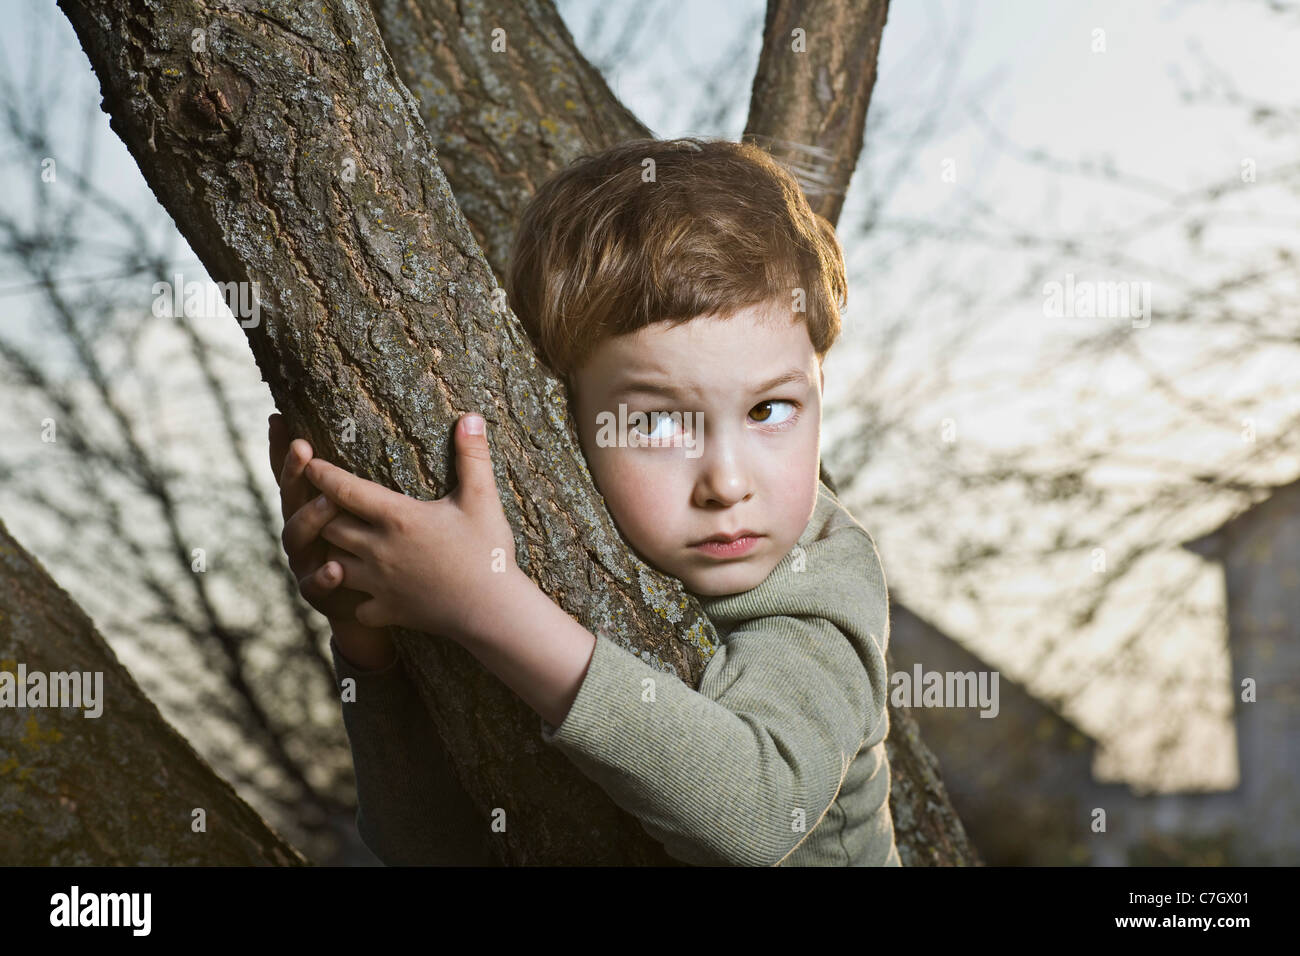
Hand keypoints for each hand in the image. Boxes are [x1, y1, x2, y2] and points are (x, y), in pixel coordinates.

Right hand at [268, 412, 382, 632]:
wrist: (380, 609)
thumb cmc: (382, 551)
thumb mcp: (382, 512)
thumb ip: (388, 477)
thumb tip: (442, 428)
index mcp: (317, 505)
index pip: (298, 473)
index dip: (284, 448)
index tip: (280, 418)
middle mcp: (305, 530)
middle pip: (292, 497)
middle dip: (294, 472)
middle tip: (304, 449)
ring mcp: (308, 562)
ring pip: (297, 537)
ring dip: (310, 519)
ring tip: (327, 503)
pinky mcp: (322, 595)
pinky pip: (315, 586)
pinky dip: (323, 578)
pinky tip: (336, 569)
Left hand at [303, 413, 519, 641]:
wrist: (492, 610)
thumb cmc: (488, 552)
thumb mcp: (482, 498)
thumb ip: (472, 456)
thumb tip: (471, 416)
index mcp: (397, 517)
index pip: (345, 489)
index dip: (322, 473)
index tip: (308, 461)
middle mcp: (379, 549)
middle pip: (330, 525)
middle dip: (323, 513)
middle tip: (325, 501)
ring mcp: (380, 583)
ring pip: (334, 564)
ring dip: (333, 553)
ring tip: (339, 544)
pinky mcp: (388, 610)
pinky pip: (358, 607)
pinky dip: (358, 598)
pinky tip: (368, 592)